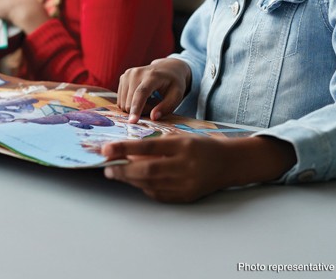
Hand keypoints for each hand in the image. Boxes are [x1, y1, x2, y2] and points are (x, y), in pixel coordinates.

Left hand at [102, 135, 297, 202]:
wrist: (229, 164)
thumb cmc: (202, 147)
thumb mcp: (182, 138)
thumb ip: (158, 144)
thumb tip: (129, 153)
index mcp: (183, 146)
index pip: (148, 148)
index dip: (124, 149)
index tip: (106, 150)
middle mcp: (184, 166)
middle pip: (146, 170)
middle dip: (123, 169)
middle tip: (107, 167)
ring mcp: (185, 184)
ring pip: (150, 184)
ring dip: (130, 180)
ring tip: (117, 173)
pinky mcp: (185, 197)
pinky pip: (158, 194)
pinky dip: (145, 188)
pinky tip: (138, 181)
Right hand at [116, 57, 190, 122]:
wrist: (168, 68)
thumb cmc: (173, 83)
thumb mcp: (177, 95)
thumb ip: (166, 107)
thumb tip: (153, 117)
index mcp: (152, 76)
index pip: (141, 93)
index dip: (136, 108)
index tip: (132, 122)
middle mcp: (137, 73)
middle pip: (130, 102)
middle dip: (142, 110)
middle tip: (155, 104)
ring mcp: (128, 74)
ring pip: (124, 103)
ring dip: (135, 107)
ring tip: (149, 99)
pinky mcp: (123, 77)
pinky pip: (121, 100)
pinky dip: (131, 103)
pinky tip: (141, 97)